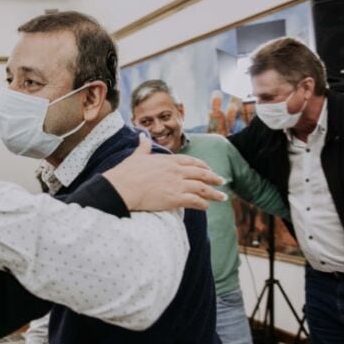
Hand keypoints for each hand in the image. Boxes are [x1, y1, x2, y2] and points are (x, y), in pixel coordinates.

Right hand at [104, 136, 226, 210]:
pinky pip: (195, 201)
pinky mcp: (175, 198)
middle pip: (201, 174)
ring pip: (202, 188)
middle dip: (213, 178)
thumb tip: (142, 136)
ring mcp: (177, 184)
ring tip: (222, 197)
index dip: (202, 165)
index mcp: (168, 160)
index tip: (209, 169)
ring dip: (214, 193)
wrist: (122, 187)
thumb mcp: (136, 156)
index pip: (191, 161)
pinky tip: (206, 207)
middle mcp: (176, 171)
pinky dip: (203, 204)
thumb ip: (143, 146)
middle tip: (222, 181)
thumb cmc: (126, 172)